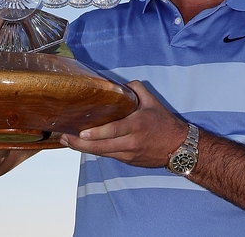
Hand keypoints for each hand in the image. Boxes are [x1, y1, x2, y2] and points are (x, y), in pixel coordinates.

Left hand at [60, 80, 188, 167]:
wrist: (179, 147)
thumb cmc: (165, 123)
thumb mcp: (152, 102)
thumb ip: (135, 89)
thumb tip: (118, 85)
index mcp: (137, 125)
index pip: (113, 131)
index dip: (96, 134)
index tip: (80, 133)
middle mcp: (131, 141)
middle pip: (102, 146)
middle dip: (80, 144)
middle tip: (65, 137)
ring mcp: (129, 154)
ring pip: (102, 153)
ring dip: (83, 149)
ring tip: (67, 141)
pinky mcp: (128, 160)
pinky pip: (108, 155)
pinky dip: (95, 151)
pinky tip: (83, 146)